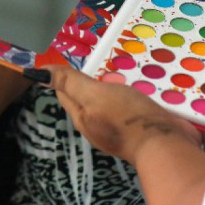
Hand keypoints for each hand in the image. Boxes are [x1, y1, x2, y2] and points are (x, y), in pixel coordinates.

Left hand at [42, 66, 200, 161]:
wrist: (165, 145)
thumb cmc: (126, 117)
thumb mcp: (94, 94)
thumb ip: (70, 82)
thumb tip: (39, 73)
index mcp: (82, 117)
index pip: (65, 92)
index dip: (63, 76)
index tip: (69, 59)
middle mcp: (97, 125)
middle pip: (86, 98)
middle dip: (88, 81)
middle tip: (97, 62)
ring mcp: (118, 129)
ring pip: (109, 103)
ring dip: (112, 88)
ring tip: (119, 72)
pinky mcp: (139, 129)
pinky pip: (128, 109)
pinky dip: (130, 97)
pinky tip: (139, 88)